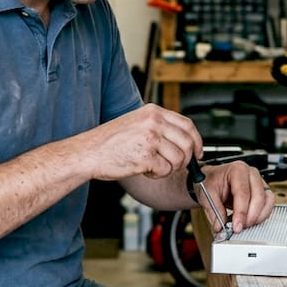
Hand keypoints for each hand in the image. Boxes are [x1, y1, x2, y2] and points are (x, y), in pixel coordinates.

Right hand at [84, 104, 201, 181]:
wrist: (88, 152)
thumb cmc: (109, 142)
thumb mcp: (136, 123)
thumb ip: (159, 127)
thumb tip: (185, 141)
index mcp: (153, 111)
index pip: (187, 125)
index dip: (197, 141)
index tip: (198, 152)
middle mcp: (154, 122)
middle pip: (188, 143)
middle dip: (185, 159)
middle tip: (173, 165)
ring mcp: (150, 138)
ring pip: (179, 159)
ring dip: (168, 168)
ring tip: (152, 166)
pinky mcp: (145, 156)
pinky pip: (165, 170)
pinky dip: (157, 175)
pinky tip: (144, 170)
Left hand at [201, 160, 274, 234]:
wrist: (214, 179)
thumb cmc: (212, 182)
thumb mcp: (207, 195)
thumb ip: (215, 211)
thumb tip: (221, 226)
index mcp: (237, 169)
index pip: (243, 192)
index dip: (241, 212)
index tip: (236, 226)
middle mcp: (251, 173)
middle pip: (258, 197)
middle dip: (251, 216)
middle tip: (241, 227)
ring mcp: (259, 181)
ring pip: (268, 200)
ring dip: (259, 216)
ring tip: (246, 225)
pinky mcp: (263, 190)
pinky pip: (269, 204)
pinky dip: (262, 215)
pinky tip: (252, 221)